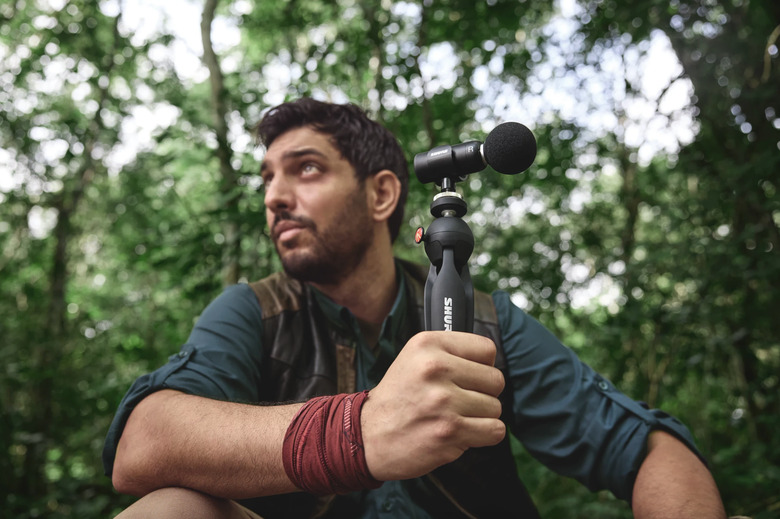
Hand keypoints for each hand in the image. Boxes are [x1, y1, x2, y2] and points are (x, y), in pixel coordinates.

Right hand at [361, 331, 505, 480]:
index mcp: (428, 344)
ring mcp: (443, 401)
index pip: (487, 349)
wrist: (369, 435)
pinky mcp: (450, 431)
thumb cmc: (398, 397)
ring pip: (495, 407)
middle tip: (460, 399)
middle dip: (483, 393)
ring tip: (454, 416)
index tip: (468, 375)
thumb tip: (491, 360)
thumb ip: (451, 352)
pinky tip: (461, 432)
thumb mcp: (414, 357)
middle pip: (496, 380)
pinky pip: (494, 430)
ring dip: (480, 416)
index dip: (482, 366)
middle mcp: (435, 368)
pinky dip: (483, 435)